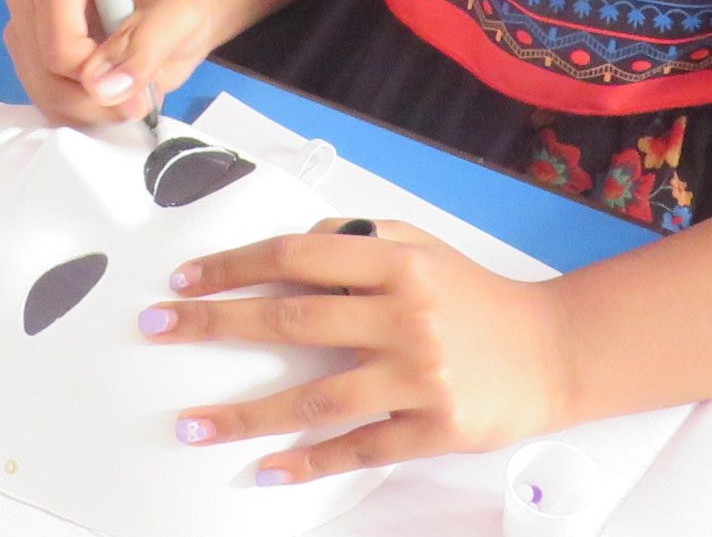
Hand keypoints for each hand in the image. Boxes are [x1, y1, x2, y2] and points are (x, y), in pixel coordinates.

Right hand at [4, 0, 220, 125]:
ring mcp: (25, 38)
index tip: (140, 77)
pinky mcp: (30, 67)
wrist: (172, 16)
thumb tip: (100, 88)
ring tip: (131, 96)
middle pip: (48, 76)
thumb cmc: (176, 2)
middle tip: (142, 97)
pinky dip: (84, 116)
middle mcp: (29, 3)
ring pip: (45, 98)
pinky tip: (111, 101)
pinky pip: (47, 109)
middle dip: (98, 100)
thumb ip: (144, 46)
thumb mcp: (180, 16)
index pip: (60, 46)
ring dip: (94, 112)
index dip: (98, 75)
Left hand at [148, 220, 572, 481]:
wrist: (553, 349)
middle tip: (158, 329)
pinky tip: (265, 469)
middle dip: (214, 326)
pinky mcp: (433, 426)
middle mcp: (406, 315)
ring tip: (190, 425)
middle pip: (291, 322)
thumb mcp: (424, 248)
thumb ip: (361, 241)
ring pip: (313, 399)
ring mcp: (419, 375)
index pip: (298, 257)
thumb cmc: (478, 297)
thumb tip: (292, 247)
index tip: (185, 280)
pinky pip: (357, 447)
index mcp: (398, 262)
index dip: (235, 267)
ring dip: (243, 415)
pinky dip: (308, 462)